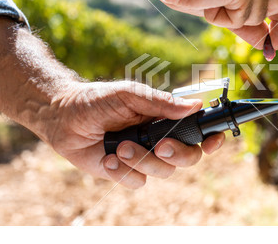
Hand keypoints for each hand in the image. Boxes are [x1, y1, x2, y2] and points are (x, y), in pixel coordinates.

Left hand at [44, 81, 224, 188]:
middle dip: (177, 154)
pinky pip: (137, 181)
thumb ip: (161, 102)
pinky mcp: (126, 172)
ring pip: (163, 172)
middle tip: (160, 146)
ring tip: (119, 147)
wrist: (64, 117)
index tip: (212, 141)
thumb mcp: (130, 95)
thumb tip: (195, 105)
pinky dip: (122, 172)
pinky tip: (107, 158)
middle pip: (188, 158)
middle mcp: (160, 139)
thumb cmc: (98, 100)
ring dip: (141, 160)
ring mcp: (144, 157)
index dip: (210, 139)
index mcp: (166, 119)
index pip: (198, 131)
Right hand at [139, 0, 277, 50]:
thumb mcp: (220, 3)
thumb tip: (265, 42)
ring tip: (209, 0)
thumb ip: (244, 19)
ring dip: (231, 19)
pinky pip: (240, 19)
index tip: (276, 39)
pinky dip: (222, 18)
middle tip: (271, 49)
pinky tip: (208, 0)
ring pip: (256, 15)